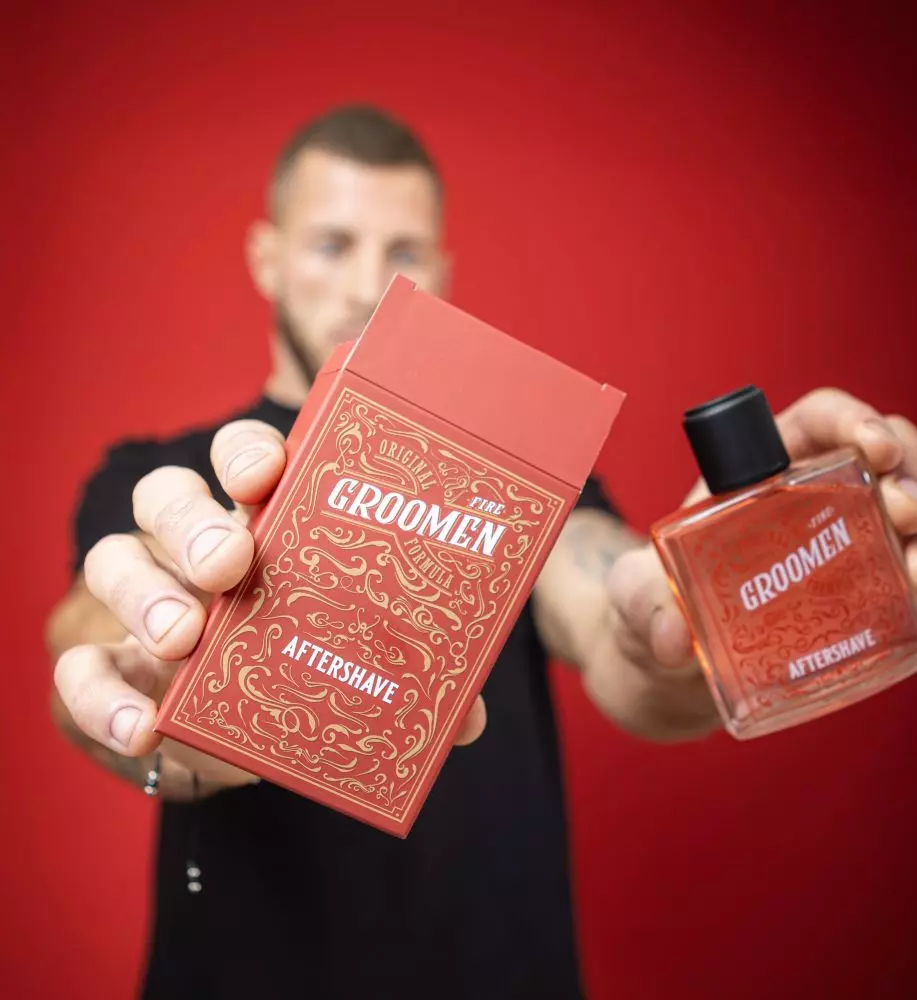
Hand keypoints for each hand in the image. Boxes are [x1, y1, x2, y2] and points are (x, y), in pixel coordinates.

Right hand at [54, 420, 487, 796]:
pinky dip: (102, 697)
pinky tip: (145, 730)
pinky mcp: (107, 669)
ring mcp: (141, 603)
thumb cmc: (300, 667)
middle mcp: (193, 548)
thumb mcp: (352, 659)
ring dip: (145, 594)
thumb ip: (406, 677)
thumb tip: (468, 717)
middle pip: (170, 497)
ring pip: (112, 560)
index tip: (270, 474)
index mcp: (263, 524)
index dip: (248, 454)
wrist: (232, 734)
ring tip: (182, 638)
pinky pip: (79, 670)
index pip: (243, 459)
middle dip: (195, 522)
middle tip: (231, 561)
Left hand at [585, 387, 916, 740]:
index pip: (820, 419)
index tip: (872, 450)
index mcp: (762, 469)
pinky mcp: (868, 608)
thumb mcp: (636, 597)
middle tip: (905, 522)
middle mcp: (818, 501)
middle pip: (892, 467)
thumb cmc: (652, 608)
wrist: (670, 668)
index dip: (856, 420)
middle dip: (913, 485)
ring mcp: (851, 553)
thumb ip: (642, 604)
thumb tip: (672, 637)